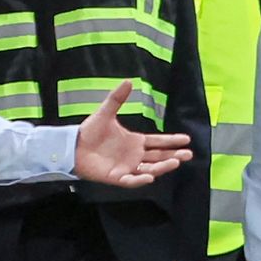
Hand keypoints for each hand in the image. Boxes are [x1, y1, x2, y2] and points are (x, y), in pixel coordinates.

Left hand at [74, 80, 193, 186]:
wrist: (73, 147)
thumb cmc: (90, 132)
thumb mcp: (105, 113)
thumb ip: (117, 98)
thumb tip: (129, 81)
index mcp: (135, 142)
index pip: (158, 142)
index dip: (172, 141)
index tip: (186, 139)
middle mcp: (134, 156)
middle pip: (159, 157)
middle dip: (174, 156)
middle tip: (188, 154)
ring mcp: (127, 167)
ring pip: (150, 169)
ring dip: (163, 166)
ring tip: (176, 162)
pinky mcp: (117, 177)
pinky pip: (131, 180)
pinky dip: (140, 179)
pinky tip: (150, 176)